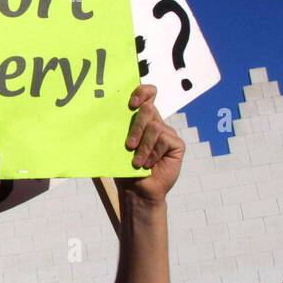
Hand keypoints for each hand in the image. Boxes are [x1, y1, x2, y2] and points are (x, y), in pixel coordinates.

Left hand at [119, 83, 183, 203]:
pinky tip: (148, 164)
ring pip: (155, 127)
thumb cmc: (125, 167)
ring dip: (143, 147)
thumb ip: (118, 129)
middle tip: (128, 145)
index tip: (131, 103)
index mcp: (142, 119)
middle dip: (136, 127)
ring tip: (137, 162)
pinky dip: (153, 153)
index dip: (142, 92)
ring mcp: (168, 133)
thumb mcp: (118, 146)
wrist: (137, 189)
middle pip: (148, 109)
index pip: (147, 94)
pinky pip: (164, 140)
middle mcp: (156, 123)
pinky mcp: (177, 145)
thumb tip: (105, 115)